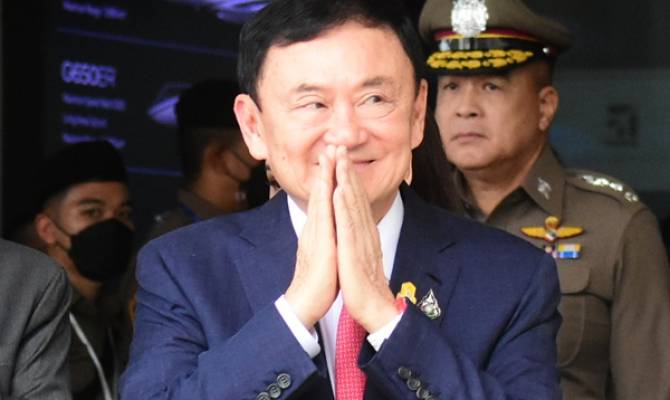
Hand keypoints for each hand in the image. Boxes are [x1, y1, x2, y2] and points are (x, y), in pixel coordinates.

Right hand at [285, 147, 337, 327]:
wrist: (305, 302)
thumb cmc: (318, 281)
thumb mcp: (325, 253)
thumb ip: (327, 238)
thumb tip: (332, 229)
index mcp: (318, 229)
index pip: (324, 198)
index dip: (328, 177)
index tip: (333, 158)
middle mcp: (315, 227)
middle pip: (320, 192)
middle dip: (326, 168)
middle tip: (331, 145)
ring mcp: (316, 233)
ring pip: (321, 199)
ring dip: (326, 175)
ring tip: (330, 155)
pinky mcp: (321, 243)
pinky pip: (324, 217)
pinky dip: (327, 199)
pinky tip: (330, 185)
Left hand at [333, 146, 397, 332]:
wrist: (374, 309)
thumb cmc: (364, 285)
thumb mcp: (361, 255)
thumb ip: (359, 238)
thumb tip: (354, 226)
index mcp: (364, 232)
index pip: (356, 199)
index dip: (349, 177)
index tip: (341, 157)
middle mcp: (365, 232)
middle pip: (355, 195)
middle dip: (346, 169)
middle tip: (340, 145)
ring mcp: (360, 240)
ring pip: (353, 205)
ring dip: (345, 180)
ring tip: (339, 159)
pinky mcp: (354, 252)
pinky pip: (348, 226)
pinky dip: (344, 207)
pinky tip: (338, 191)